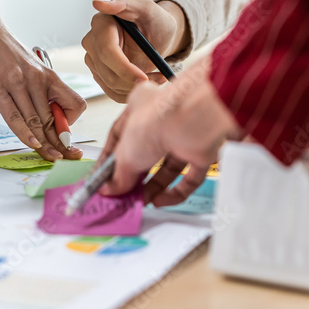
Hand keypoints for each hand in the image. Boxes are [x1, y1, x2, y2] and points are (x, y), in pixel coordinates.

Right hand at [0, 0, 86, 160]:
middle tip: (68, 158)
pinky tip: (32, 143)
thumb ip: (36, 90)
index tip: (64, 134)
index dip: (71, 122)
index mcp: (48, 76)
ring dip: (46, 143)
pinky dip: (26, 132)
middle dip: (61, 143)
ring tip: (51, 158)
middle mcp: (37, 80)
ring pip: (37, 121)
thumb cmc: (2, 49)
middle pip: (55, 119)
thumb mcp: (27, 68)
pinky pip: (15, 116)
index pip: (74, 104)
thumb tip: (42, 115)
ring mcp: (18, 83)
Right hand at [82, 0, 189, 101]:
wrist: (158, 34)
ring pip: (111, 85)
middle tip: (160, 79)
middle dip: (134, 81)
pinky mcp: (100, 75)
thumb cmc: (154, 19)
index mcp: (100, 24)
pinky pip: (113, 92)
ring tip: (159, 78)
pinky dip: (133, 92)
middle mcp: (92, 43)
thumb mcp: (146, 7)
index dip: (125, 68)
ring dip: (136, 87)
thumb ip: (124, 2)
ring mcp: (94, 60)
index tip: (145, 78)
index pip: (107, 52)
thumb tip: (99, 3)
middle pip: (107, 72)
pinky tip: (149, 81)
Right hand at [101, 61, 242, 205]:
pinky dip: (177, 192)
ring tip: (141, 201)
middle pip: (146, 154)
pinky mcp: (203, 151)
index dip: (111, 159)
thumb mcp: (125, 152)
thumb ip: (118, 175)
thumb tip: (111, 190)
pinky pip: (190, 176)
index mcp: (140, 108)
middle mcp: (162, 119)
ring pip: (168, 167)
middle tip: (124, 194)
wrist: (196, 118)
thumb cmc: (158, 118)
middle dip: (135, 177)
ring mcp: (184, 135)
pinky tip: (161, 201)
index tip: (105, 179)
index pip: (121, 136)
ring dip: (154, 187)